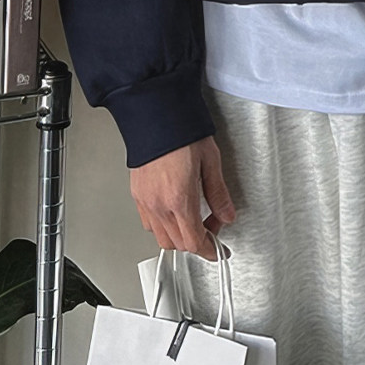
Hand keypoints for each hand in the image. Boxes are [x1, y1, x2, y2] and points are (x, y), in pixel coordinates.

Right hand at [129, 136, 235, 261]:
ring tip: (193, 218)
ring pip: (162, 237)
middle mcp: (159, 204)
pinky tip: (174, 212)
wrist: (154, 114)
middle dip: (197, 241)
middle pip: (178, 244)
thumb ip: (218, 192)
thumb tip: (227, 213)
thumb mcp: (210, 160)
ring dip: (179, 236)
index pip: (194, 242)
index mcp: (179, 199)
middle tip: (211, 225)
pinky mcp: (137, 194)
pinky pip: (149, 223)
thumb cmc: (181, 132)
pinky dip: (163, 226)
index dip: (209, 250)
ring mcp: (145, 200)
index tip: (219, 250)